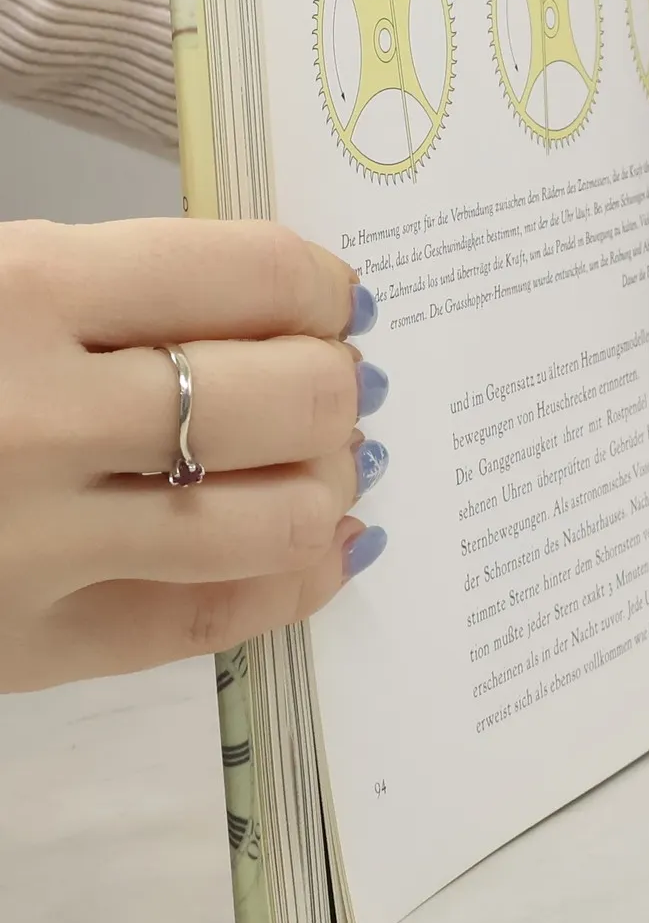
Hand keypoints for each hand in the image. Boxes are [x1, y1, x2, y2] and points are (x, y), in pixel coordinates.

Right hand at [0, 219, 388, 691]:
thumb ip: (108, 285)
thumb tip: (279, 306)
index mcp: (20, 289)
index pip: (251, 275)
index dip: (325, 286)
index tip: (341, 301)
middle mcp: (39, 417)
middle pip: (287, 397)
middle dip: (341, 384)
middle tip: (342, 381)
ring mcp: (35, 545)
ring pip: (272, 517)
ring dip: (329, 483)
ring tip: (329, 461)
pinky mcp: (23, 648)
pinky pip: (207, 622)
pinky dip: (294, 582)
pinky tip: (324, 548)